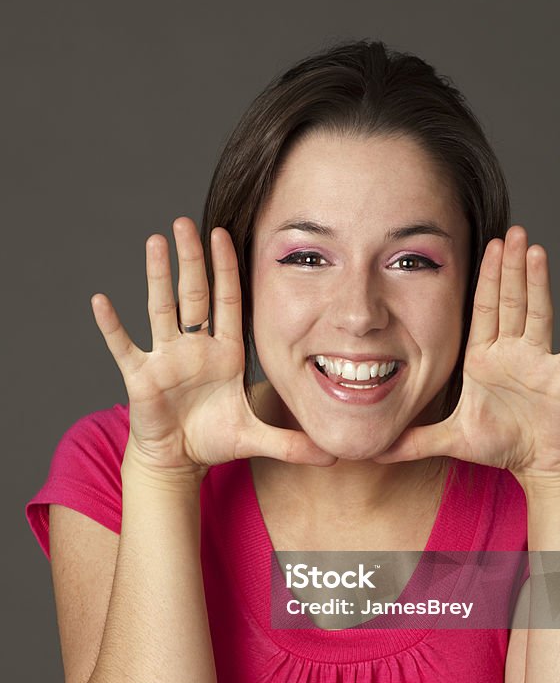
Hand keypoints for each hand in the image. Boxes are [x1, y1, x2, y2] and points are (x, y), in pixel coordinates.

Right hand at [91, 217, 336, 475]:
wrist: (178, 460)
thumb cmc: (214, 439)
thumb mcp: (257, 438)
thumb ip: (293, 443)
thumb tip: (334, 455)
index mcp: (224, 353)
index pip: (228, 302)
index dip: (227, 269)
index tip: (224, 234)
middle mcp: (195, 348)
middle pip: (193, 295)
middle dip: (192, 259)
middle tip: (187, 222)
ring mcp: (166, 358)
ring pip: (161, 308)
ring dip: (157, 276)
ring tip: (155, 242)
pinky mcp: (141, 377)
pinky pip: (123, 346)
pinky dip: (112, 326)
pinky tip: (101, 301)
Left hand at [373, 226, 559, 485]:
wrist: (540, 465)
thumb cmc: (501, 444)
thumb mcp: (450, 439)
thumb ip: (413, 441)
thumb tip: (376, 450)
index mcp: (485, 358)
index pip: (484, 309)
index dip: (485, 278)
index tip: (487, 245)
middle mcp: (513, 353)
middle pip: (511, 302)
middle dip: (510, 267)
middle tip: (511, 231)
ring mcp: (540, 363)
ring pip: (539, 315)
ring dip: (538, 283)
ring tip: (536, 251)